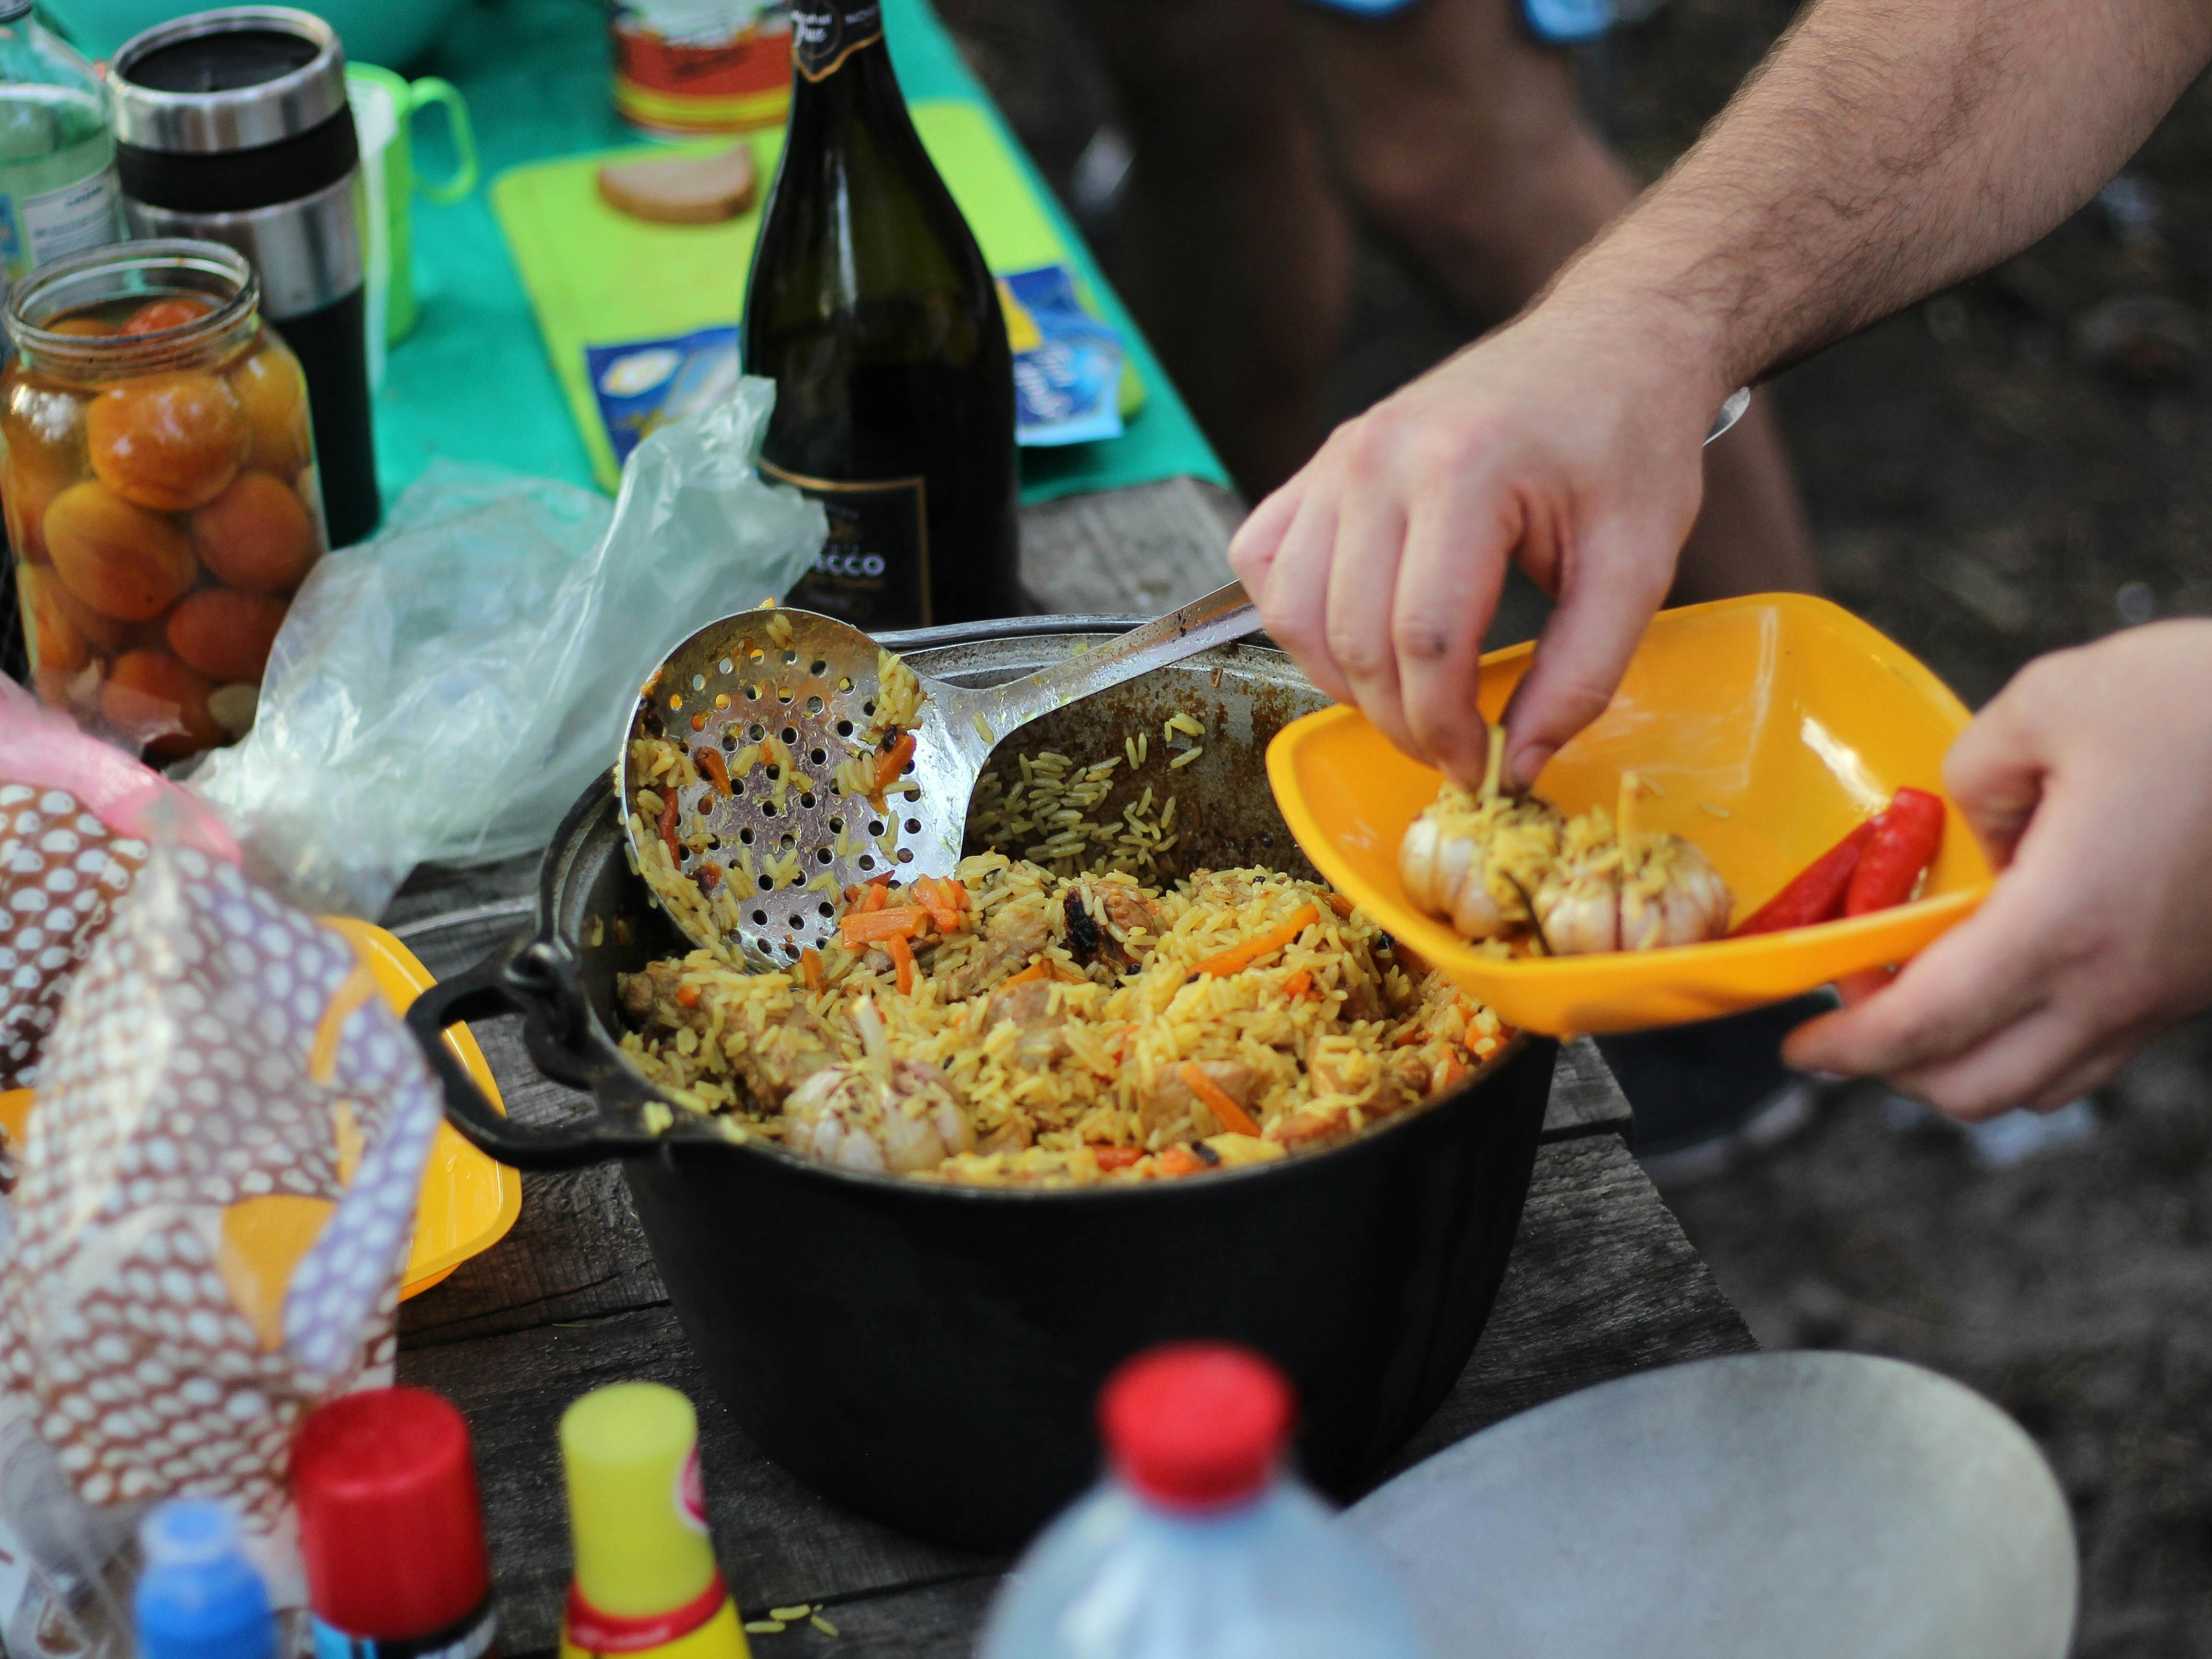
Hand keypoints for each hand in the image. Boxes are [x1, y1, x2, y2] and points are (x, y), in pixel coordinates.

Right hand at [1227, 300, 1726, 786]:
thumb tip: (1518, 767)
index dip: (1445, 727)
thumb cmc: (1629, 443)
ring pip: (1293, 610)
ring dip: (1340, 681)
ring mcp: (1340, 454)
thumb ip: (1581, 675)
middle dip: (1399, 720)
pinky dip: (1294, 619)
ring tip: (1407, 705)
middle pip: (1354, 635)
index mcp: (1464, 470)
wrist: (1609, 342)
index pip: (1425, 638)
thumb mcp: (1637, 565)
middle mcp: (1381, 455)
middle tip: (1451, 752)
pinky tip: (1354, 640)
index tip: (1481, 768)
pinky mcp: (1323, 461)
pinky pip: (1264, 560)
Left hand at [1785, 621, 2211, 1117]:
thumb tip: (1966, 826)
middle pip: (1974, 1087)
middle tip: (1851, 1016)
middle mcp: (2115, 985)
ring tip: (1919, 1002)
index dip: (1849, 1046)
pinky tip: (2006, 984)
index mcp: (2064, 923)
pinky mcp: (2198, 984)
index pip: (1925, 1025)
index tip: (1799, 1044)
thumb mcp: (2054, 701)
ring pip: (2040, 1087)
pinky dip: (2031, 1047)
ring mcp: (2165, 997)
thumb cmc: (2209, 702)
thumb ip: (1976, 771)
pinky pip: (2096, 1055)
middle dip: (1893, 1071)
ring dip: (1962, 1066)